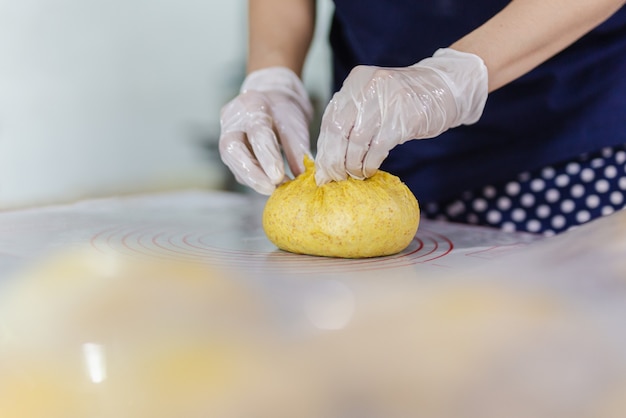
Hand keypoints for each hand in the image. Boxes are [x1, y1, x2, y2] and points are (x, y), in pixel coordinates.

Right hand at [219, 67, 313, 194]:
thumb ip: (297, 150)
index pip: (257, 133)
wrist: (271, 101)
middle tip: (271, 188)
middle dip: (252, 173)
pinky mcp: (230, 155)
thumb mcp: (295, 125)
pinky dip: (255, 180)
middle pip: (233, 150)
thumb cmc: (284, 113)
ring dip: (254, 180)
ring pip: (234, 163)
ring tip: (276, 190)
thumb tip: (304, 178)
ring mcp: (226, 137)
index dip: (267, 157)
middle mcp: (232, 121)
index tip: (278, 177)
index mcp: (251, 106)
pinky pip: (239, 170)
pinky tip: (271, 186)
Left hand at [314, 48, 487, 184]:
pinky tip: (369, 170)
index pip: (330, 119)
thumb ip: (352, 117)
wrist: (445, 87)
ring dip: (352, 164)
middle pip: (338, 131)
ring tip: (355, 175)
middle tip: (334, 178)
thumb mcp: (374, 99)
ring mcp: (386, 102)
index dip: (324, 147)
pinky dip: (370, 163)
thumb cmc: (405, 101)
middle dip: (333, 160)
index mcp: (356, 81)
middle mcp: (367, 87)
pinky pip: (377, 148)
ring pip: (355, 142)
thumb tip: (328, 157)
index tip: (323, 169)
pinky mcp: (403, 118)